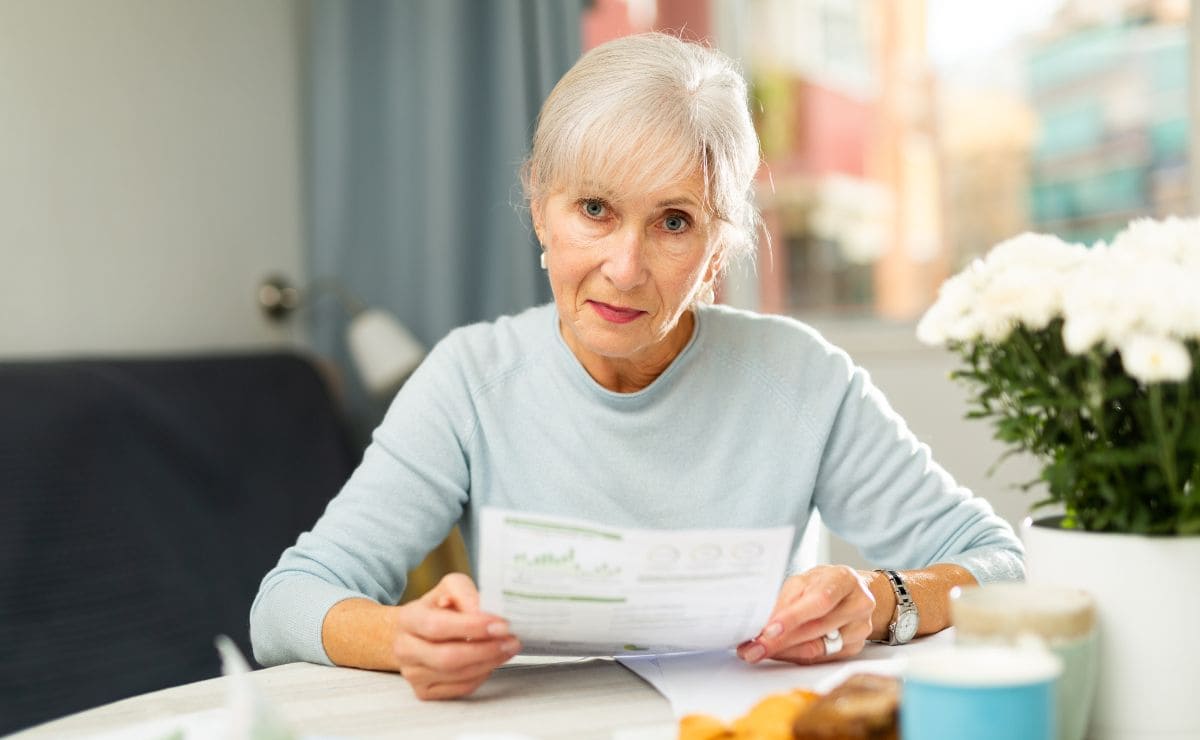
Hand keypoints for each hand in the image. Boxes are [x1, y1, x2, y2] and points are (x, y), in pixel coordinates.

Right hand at [390, 573, 520, 698]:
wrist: (416, 632)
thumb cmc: (438, 608)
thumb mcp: (450, 588)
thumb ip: (465, 593)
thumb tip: (481, 611)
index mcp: (408, 618)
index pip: (437, 626)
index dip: (472, 627)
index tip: (501, 625)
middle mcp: (404, 648)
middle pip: (447, 657)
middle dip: (485, 650)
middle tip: (511, 641)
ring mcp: (412, 673)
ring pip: (457, 675)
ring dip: (489, 662)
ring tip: (507, 648)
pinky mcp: (424, 691)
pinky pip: (460, 688)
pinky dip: (481, 675)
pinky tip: (492, 661)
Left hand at [736, 565, 875, 664]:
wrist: (851, 592)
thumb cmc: (823, 583)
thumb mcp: (803, 581)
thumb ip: (786, 600)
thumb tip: (764, 624)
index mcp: (844, 579)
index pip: (819, 600)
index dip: (793, 617)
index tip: (769, 630)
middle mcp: (859, 604)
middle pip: (817, 628)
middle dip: (780, 640)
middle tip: (753, 648)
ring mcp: (860, 628)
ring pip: (818, 648)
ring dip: (784, 651)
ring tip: (759, 651)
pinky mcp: (855, 647)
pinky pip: (820, 658)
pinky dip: (795, 656)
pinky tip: (779, 652)